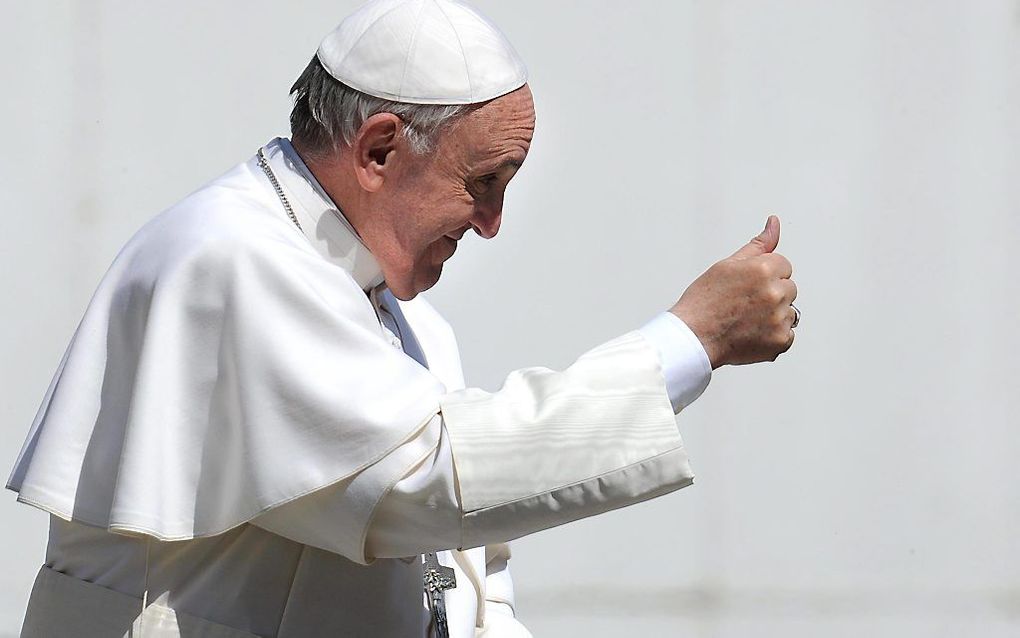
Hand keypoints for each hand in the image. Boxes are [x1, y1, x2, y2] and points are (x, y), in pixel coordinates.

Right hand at [670, 215, 797, 368]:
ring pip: (788, 312)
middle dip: (772, 294)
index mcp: (764, 269)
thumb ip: (758, 245)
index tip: (746, 286)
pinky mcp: (780, 340)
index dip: (764, 276)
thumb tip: (774, 223)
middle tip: (743, 304)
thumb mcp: (728, 265)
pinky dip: (773, 336)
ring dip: (773, 316)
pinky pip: (787, 334)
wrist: (693, 338)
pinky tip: (751, 334)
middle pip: (789, 289)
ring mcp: (779, 318)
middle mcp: (775, 292)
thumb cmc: (704, 301)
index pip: (783, 266)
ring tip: (745, 321)